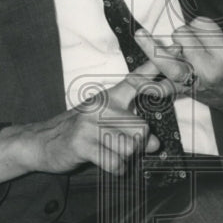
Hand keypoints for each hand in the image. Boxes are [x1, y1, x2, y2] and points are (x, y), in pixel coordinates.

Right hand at [0, 60, 171, 185]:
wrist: (43, 142)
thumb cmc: (81, 131)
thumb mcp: (106, 119)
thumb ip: (133, 127)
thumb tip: (154, 143)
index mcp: (110, 96)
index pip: (138, 80)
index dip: (159, 69)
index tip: (179, 54)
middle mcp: (101, 106)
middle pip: (142, 127)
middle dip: (139, 144)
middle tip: (125, 146)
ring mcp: (90, 124)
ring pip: (130, 147)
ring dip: (125, 157)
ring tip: (112, 152)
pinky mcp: (81, 144)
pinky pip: (114, 162)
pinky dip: (115, 168)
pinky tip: (105, 161)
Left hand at [133, 0, 222, 123]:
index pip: (202, 25)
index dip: (204, 23)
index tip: (212, 31)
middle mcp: (208, 70)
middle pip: (182, 36)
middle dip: (187, 32)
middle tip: (197, 41)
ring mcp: (193, 82)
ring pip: (166, 60)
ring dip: (153, 47)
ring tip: (140, 34)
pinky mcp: (185, 92)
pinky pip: (161, 89)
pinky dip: (147, 84)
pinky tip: (134, 76)